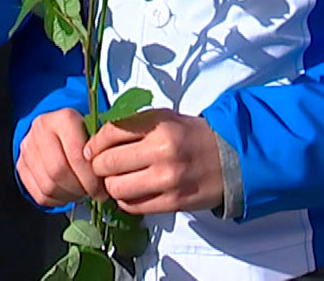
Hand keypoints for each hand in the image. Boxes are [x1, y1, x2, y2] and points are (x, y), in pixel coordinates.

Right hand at [17, 108, 104, 208]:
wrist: (56, 129)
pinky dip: (56, 201)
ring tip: (81, 194)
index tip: (103, 189)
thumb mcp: (94, 132)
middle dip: (79, 189)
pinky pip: (38, 194)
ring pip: (48, 185)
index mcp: (63, 118)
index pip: (76, 154)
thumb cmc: (84, 133)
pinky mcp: (21, 165)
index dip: (91, 178)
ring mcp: (27, 147)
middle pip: (58, 171)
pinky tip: (68, 195)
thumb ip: (100, 150)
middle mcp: (41, 129)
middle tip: (92, 195)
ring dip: (68, 196)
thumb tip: (110, 179)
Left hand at [85, 108, 224, 214]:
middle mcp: (162, 150)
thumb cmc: (192, 136)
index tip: (91, 150)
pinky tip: (133, 192)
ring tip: (118, 181)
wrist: (232, 158)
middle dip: (98, 167)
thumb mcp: (166, 118)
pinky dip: (126, 200)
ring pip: (116, 188)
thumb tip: (96, 142)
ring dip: (111, 186)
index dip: (94, 143)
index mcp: (159, 124)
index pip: (111, 133)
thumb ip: (134, 126)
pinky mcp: (172, 202)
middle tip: (102, 168)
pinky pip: (133, 205)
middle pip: (108, 163)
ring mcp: (167, 179)